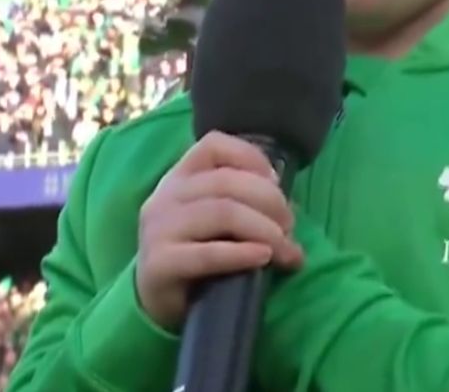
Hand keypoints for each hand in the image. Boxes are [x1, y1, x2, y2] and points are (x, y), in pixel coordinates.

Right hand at [134, 131, 303, 330]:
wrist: (159, 302)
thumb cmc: (199, 254)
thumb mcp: (222, 221)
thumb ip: (248, 203)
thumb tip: (290, 208)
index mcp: (180, 177)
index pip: (213, 145)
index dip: (251, 157)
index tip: (277, 182)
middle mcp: (165, 197)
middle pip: (227, 181)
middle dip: (270, 202)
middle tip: (289, 226)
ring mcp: (158, 229)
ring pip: (222, 213)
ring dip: (264, 229)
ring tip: (283, 248)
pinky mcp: (159, 264)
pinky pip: (208, 254)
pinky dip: (242, 254)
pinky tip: (263, 258)